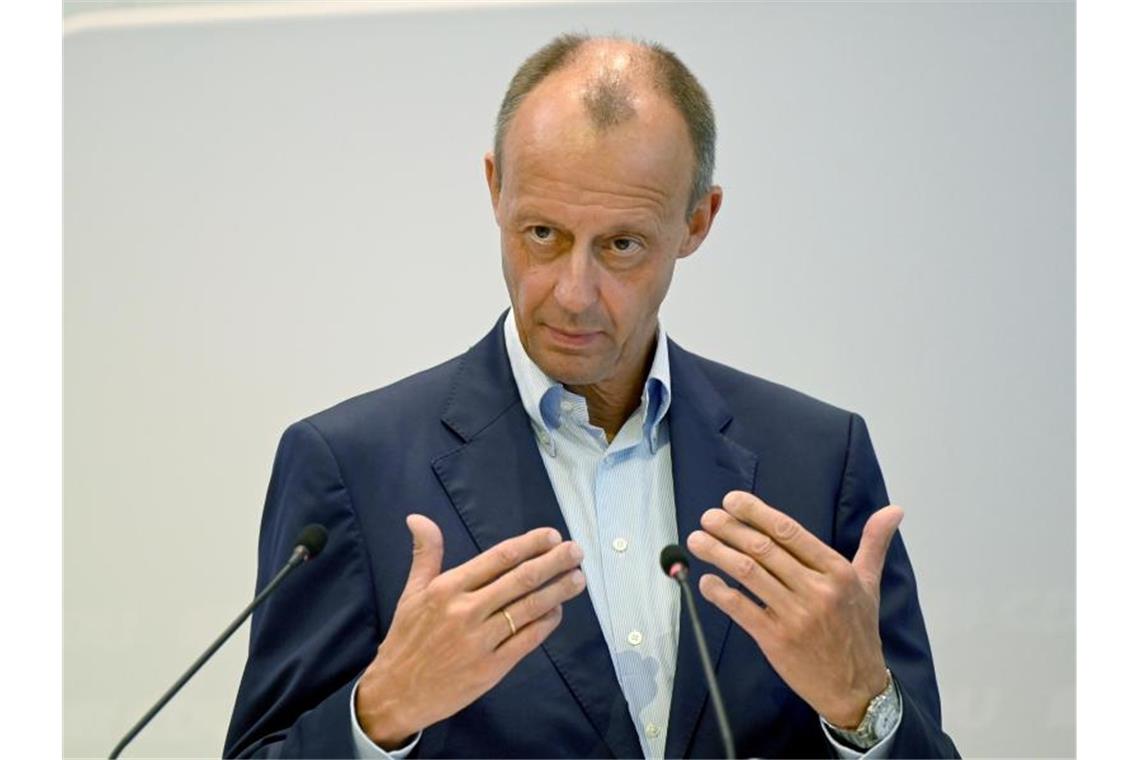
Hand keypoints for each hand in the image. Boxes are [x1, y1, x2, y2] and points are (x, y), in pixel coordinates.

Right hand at [355, 514, 585, 747]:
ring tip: (578, 578)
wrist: (396, 693)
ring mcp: (481, 641)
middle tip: (576, 551)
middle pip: (521, 580)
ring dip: (558, 591)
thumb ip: (426, 554)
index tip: (552, 535)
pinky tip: (557, 611)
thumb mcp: (411, 593)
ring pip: (529, 609)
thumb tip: (418, 517)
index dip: (529, 545)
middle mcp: (466, 611)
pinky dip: (545, 623)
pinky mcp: (492, 668)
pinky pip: (527, 640)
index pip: (498, 559)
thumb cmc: (407, 639)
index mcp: (447, 589)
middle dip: (554, 563)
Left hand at [687, 491, 901, 728]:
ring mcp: (795, 616)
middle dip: (730, 529)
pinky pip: (741, 609)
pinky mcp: (776, 640)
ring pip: (748, 574)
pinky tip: (706, 580)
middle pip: (764, 549)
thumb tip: (894, 510)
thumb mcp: (869, 584)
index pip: (790, 532)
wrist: (857, 688)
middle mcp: (816, 590)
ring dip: (718, 553)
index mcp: (837, 572)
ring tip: (696, 540)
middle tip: (708, 516)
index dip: (757, 513)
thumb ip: (874, 543)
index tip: (732, 501)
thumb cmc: (858, 631)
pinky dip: (720, 592)